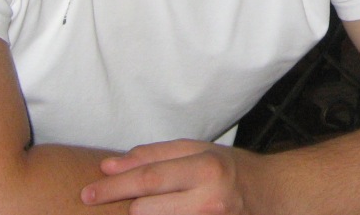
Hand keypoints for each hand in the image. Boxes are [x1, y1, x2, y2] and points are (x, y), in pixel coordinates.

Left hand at [80, 138, 264, 214]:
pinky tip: (152, 213)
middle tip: (95, 198)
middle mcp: (208, 200)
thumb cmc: (230, 169)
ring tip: (134, 207)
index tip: (88, 189)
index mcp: (204, 168)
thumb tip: (112, 164)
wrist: (272, 197)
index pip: (148, 178)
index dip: (113, 185)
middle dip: (119, 203)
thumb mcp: (198, 150)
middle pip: (146, 208)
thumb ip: (155, 155)